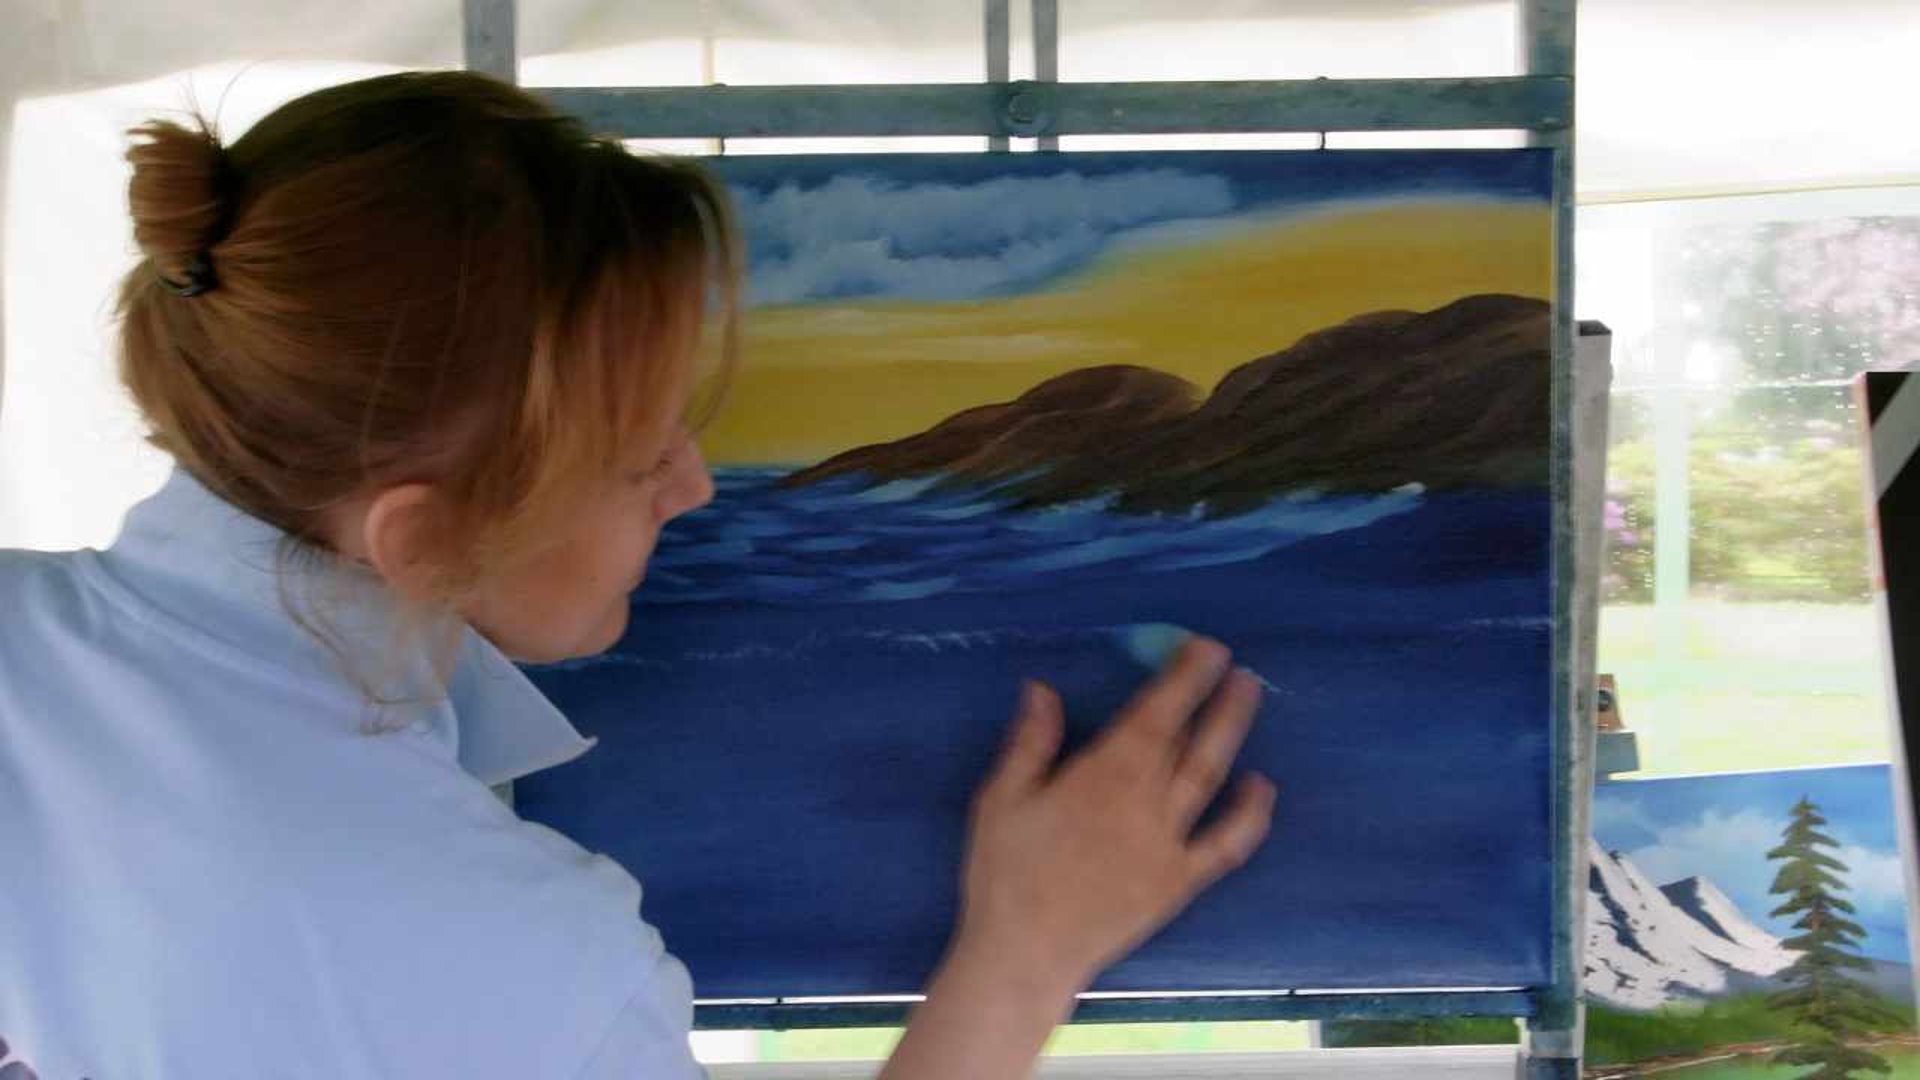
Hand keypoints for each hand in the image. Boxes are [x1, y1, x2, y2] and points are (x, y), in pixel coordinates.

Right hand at [953, 638, 1277, 997]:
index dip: (1181, 678)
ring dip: (1231, 732)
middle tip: (1232, 661)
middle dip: (1211, 696)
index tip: (1203, 648)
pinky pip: (1224, 845)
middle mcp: (1144, 802)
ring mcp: (1168, 843)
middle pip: (1186, 738)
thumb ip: (1030, 743)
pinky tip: (1263, 788)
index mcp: (1100, 777)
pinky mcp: (1179, 881)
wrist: (1027, 953)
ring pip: (1209, 776)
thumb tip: (1044, 688)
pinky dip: (1249, 816)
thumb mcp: (1000, 799)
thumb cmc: (1005, 873)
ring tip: (1248, 695)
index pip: (1152, 715)